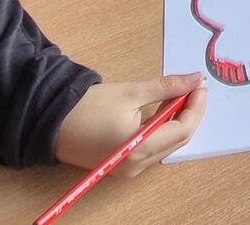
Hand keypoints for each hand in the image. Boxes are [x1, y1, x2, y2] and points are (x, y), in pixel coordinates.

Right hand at [55, 74, 208, 174]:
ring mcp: (130, 169)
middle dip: (190, 113)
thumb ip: (166, 87)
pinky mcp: (123, 165)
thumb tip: (195, 79)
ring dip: (178, 120)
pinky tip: (166, 109)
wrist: (48, 122)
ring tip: (182, 94)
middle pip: (178, 140)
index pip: (182, 130)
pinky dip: (163, 128)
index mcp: (139, 149)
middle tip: (195, 87)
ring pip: (167, 144)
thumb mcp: (130, 92)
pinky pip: (153, 147)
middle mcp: (137, 165)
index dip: (196, 107)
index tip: (201, 85)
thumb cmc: (85, 107)